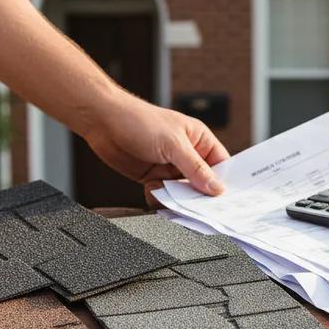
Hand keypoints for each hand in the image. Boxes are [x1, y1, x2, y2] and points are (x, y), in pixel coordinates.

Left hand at [84, 91, 229, 201]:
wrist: (102, 121)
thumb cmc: (139, 120)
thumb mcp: (173, 144)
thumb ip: (195, 168)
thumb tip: (217, 188)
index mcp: (199, 140)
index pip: (221, 166)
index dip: (224, 184)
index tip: (226, 203)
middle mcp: (186, 154)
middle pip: (202, 184)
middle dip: (199, 196)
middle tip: (198, 208)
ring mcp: (169, 167)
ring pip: (182, 193)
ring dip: (176, 199)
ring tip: (170, 197)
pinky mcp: (152, 177)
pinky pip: (163, 196)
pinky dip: (159, 198)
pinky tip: (151, 191)